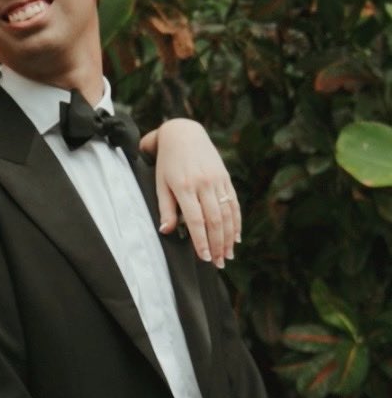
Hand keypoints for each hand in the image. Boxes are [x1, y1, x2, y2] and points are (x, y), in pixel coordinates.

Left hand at [142, 118, 241, 268]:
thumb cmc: (167, 163)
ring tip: (228, 255)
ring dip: (229, 237)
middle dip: (218, 244)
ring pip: (227, 213)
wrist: (183, 134)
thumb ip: (166, 208)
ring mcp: (217, 180)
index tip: (204, 258)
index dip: (201, 241)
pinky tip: (236, 237)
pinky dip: (236, 221)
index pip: (196, 220)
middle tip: (218, 263)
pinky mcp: (225, 178)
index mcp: (185, 187)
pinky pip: (234, 203)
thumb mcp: (160, 184)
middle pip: (215, 220)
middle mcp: (204, 183)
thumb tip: (166, 231)